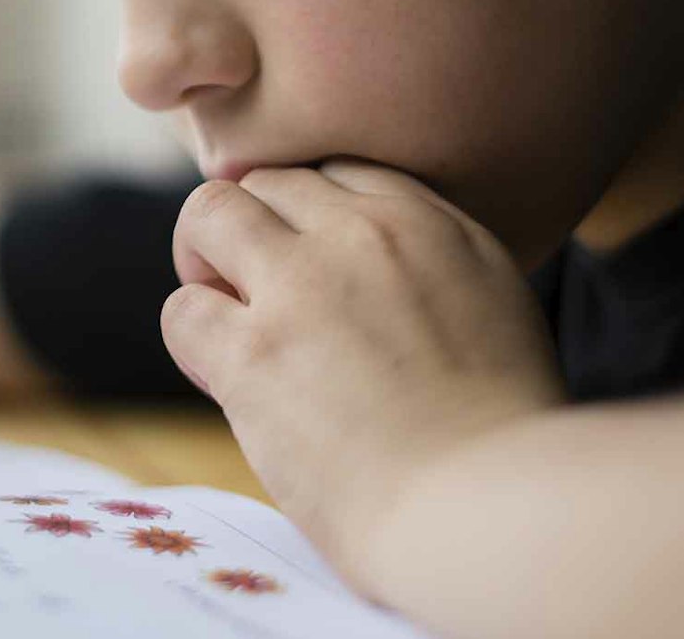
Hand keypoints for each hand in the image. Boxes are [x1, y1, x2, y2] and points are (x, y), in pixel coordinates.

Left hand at [161, 159, 563, 585]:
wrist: (487, 511)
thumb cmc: (500, 442)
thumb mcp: (496, 314)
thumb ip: (430, 273)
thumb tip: (366, 276)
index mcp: (433, 224)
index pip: (336, 171)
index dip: (305, 217)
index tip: (308, 266)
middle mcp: (364, 234)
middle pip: (267, 181)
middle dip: (250, 231)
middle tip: (256, 296)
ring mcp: (304, 285)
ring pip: (209, 214)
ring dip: (202, 261)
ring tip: (227, 319)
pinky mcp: (253, 352)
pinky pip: (183, 310)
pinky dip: (193, 340)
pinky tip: (224, 378)